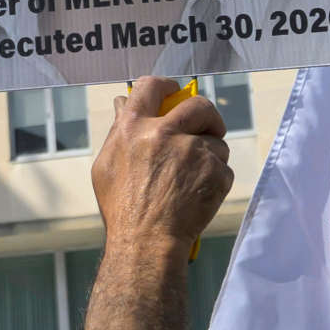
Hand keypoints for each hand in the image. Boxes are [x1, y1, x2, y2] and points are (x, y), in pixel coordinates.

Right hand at [91, 77, 231, 254]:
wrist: (146, 243)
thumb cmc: (122, 208)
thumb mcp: (107, 166)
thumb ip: (117, 131)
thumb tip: (121, 102)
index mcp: (132, 127)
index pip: (151, 86)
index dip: (166, 85)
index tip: (174, 90)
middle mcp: (163, 133)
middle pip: (198, 104)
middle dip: (207, 115)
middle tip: (206, 128)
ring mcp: (193, 152)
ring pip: (215, 141)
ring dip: (210, 155)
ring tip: (193, 179)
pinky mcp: (215, 172)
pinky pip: (223, 167)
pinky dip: (215, 179)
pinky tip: (199, 194)